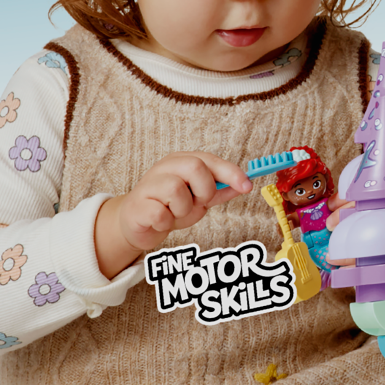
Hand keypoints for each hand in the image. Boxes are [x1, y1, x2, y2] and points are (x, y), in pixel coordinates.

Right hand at [93, 152, 249, 277]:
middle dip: (205, 190)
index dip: (231, 172)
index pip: (210, 160)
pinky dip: (167, 222)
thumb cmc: (169, 207)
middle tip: (199, 203)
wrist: (137, 224)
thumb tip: (243, 185)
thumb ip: (219, 191)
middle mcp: (165, 168)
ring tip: (175, 213)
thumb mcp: (198, 199)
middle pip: (195, 167)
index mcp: (181, 161)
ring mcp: (149, 185)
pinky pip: (160, 213)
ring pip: (176, 190)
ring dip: (183, 209)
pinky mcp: (138, 205)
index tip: (247, 186)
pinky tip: (161, 221)